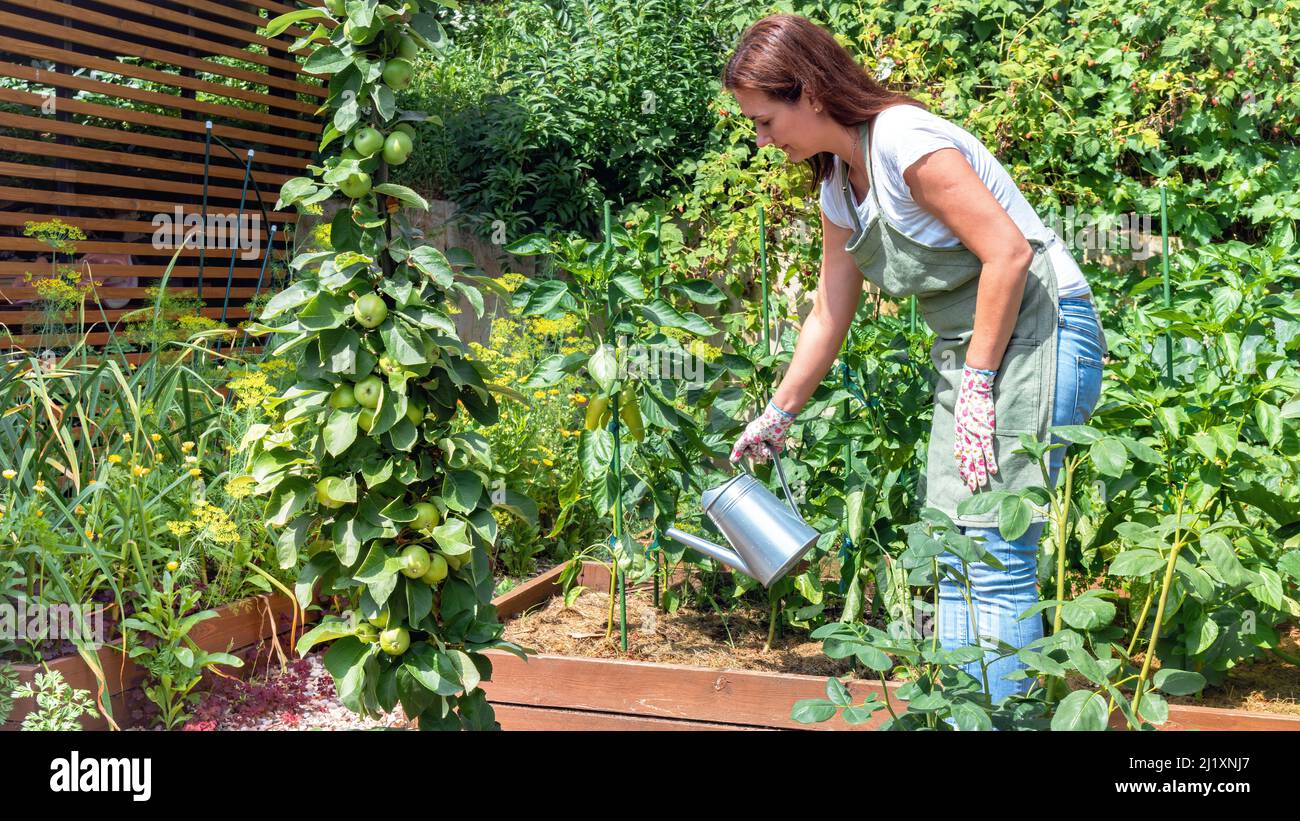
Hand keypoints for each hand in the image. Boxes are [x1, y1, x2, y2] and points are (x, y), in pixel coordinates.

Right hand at [730, 399, 796, 463]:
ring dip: (761, 450)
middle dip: (755, 450)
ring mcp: (767, 447)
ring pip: (761, 457)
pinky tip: (769, 445)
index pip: (746, 452)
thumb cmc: (759, 428)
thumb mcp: (745, 438)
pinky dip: (769, 451)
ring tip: (764, 442)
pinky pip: (770, 456)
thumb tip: (732, 460)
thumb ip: (738, 448)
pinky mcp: (775, 449)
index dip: (747, 452)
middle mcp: (758, 444)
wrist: (774, 424)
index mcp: (751, 439)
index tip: (748, 449)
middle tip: (757, 442)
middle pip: (753, 456)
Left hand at [954, 365, 997, 490]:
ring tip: (980, 485)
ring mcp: (975, 434)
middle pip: (967, 459)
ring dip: (979, 472)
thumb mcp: (961, 414)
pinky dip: (990, 461)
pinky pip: (988, 449)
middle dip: (969, 474)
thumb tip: (965, 430)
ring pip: (977, 458)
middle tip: (971, 488)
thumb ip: (964, 425)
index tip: (963, 477)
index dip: (961, 466)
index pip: (959, 453)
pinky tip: (992, 471)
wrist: (974, 388)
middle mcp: (964, 436)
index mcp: (959, 432)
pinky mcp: (985, 431)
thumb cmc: (969, 399)